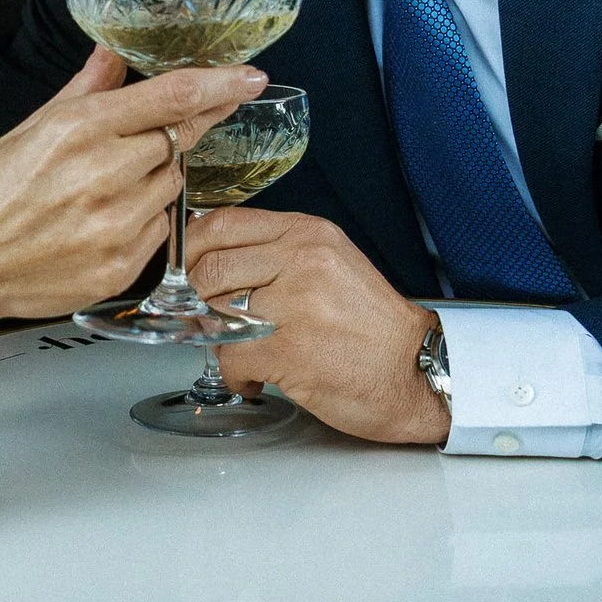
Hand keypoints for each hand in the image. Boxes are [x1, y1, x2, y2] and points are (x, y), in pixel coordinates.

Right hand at [0, 48, 265, 331]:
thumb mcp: (29, 129)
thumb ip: (85, 89)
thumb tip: (114, 53)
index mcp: (79, 128)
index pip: (173, 96)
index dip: (220, 83)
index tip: (250, 78)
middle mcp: (104, 174)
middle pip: (177, 143)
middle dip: (164, 141)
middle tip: (125, 152)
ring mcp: (115, 224)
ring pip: (170, 187)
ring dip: (150, 182)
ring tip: (96, 193)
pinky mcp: (121, 267)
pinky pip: (158, 232)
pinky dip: (141, 222)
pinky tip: (96, 224)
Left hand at [185, 209, 449, 444]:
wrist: (419, 369)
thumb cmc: (372, 326)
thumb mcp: (331, 266)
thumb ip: (276, 257)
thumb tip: (213, 268)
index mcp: (308, 234)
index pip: (221, 223)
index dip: (190, 250)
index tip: (181, 271)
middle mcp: (302, 260)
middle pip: (209, 268)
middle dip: (193, 300)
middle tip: (200, 319)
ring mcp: (296, 305)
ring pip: (214, 312)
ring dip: (213, 339)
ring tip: (233, 349)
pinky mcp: (291, 350)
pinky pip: (230, 357)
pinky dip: (234, 374)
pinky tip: (254, 378)